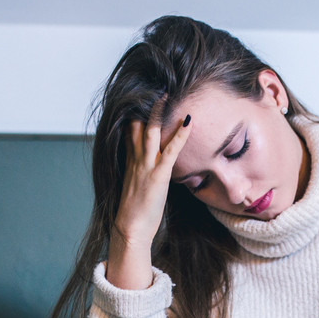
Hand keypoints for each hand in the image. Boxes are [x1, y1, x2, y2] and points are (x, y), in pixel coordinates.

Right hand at [105, 101, 190, 289]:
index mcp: (129, 162)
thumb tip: (149, 169)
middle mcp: (135, 160)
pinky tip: (188, 122)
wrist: (130, 228)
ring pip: (150, 132)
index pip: (130, 131)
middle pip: (137, 126)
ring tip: (166, 94)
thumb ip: (141, 174)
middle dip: (144, 107)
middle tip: (153, 88)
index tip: (141, 99)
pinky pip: (171, 150)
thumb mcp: (136, 188)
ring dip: (158, 112)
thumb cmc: (135, 213)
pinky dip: (180, 135)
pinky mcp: (158, 175)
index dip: (135, 114)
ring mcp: (146, 166)